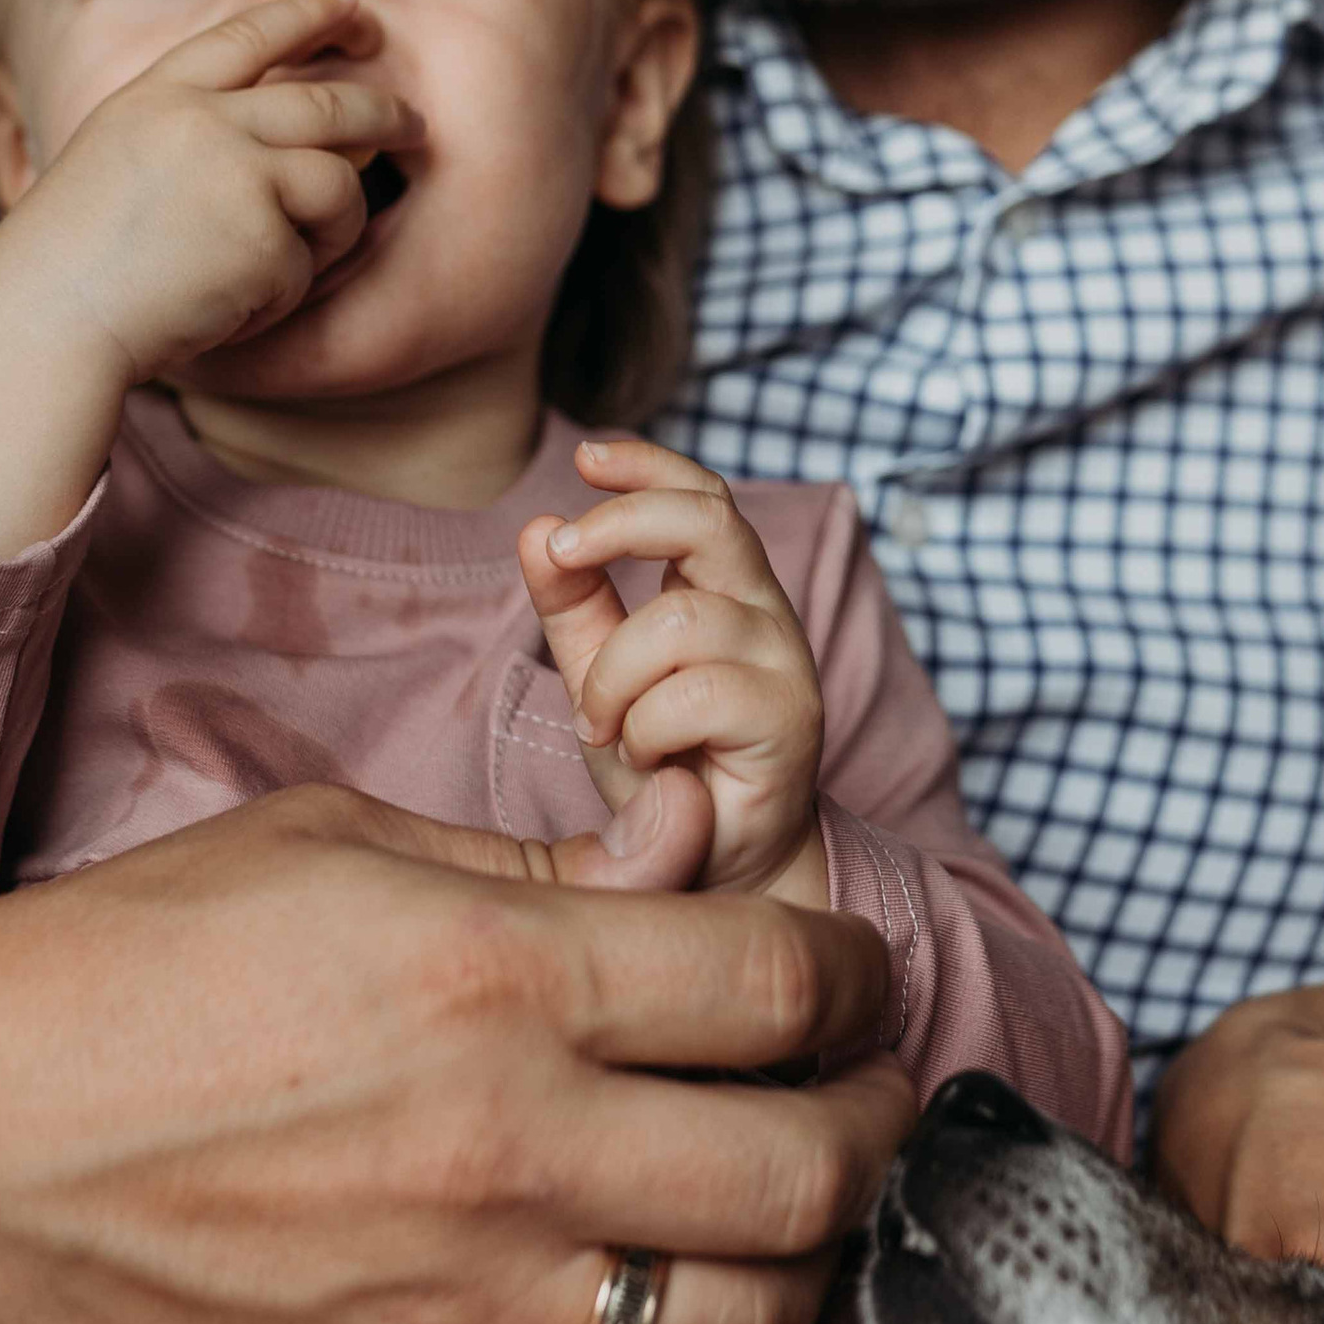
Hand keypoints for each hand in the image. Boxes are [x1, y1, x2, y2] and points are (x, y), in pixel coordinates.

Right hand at [0, 0, 421, 555]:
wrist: (46, 319)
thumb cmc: (73, 261)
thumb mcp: (119, 160)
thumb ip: (194, 133)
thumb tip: (311, 134)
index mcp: (156, 96)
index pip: (247, 34)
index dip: (305, 13)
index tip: (348, 3)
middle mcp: (202, 119)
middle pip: (326, 103)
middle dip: (382, 112)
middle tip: (412, 125)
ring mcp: (236, 171)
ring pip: (338, 183)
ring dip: (336, 228)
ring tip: (293, 263)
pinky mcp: (262, 234)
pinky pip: (307, 262)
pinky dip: (281, 293)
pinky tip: (228, 307)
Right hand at [0, 785, 916, 1323]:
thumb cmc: (130, 966)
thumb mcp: (337, 843)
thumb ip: (547, 862)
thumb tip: (698, 844)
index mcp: (495, 976)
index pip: (783, 986)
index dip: (859, 976)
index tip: (858, 975)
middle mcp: (504, 1150)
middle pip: (809, 1167)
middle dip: (877, 1119)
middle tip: (871, 1088)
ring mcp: (464, 1303)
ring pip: (749, 1314)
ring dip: (808, 1253)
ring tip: (795, 1195)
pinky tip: (659, 1267)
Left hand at [521, 436, 828, 903]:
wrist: (717, 868)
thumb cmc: (664, 771)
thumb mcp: (599, 677)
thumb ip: (571, 607)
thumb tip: (535, 527)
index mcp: (722, 589)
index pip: (700, 495)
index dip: (646, 465)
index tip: (584, 456)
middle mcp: (762, 612)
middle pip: (709, 519)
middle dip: (621, 524)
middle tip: (560, 557)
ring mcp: (783, 663)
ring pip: (680, 619)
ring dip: (613, 676)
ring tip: (601, 726)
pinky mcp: (789, 721)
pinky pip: (693, 693)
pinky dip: (644, 728)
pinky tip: (645, 760)